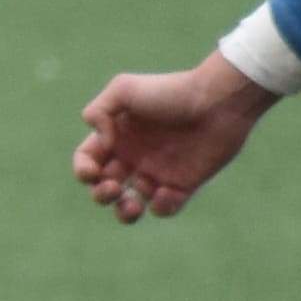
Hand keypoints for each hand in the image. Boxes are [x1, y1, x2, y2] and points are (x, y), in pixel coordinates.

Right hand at [72, 61, 269, 223]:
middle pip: (103, 187)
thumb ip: (98, 110)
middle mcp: (134, 156)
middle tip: (114, 187)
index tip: (96, 169)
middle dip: (101, 195)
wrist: (218, 101)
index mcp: (116, 135)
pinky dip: (160, 208)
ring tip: (132, 207)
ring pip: (130, 204)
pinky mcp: (184, 184)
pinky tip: (166, 192)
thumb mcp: (123, 88)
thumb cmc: (171, 92)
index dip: (83, 170)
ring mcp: (159, 172)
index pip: (86, 160)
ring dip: (124, 213)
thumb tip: (103, 143)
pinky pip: (164, 208)